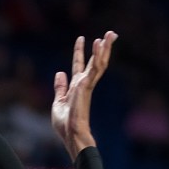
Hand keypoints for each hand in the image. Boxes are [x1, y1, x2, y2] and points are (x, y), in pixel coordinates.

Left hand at [51, 31, 117, 159]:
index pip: (79, 65)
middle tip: (110, 33)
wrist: (70, 134)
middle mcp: (83, 84)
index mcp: (76, 87)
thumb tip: (59, 72)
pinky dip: (97, 56)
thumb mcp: (58, 102)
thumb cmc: (65, 124)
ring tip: (109, 35)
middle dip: (102, 47)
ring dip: (104, 49)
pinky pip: (93, 69)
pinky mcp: (86, 87)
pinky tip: (99, 45)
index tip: (81, 38)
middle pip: (94, 62)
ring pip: (98, 63)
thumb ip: (60, 87)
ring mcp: (86, 85)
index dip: (79, 52)